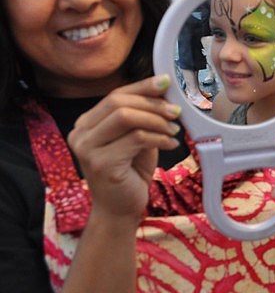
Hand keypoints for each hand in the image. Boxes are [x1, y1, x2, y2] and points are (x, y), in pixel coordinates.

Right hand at [67, 75, 182, 224]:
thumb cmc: (130, 173)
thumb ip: (143, 117)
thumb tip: (164, 91)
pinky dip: (159, 138)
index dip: (142, 86)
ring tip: (175, 130)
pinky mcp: (101, 163)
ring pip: (126, 118)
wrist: (120, 210)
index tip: (166, 82)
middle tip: (176, 111)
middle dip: (153, 104)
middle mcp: (80, 133)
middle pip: (118, 103)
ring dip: (157, 121)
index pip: (115, 95)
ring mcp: (87, 149)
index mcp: (87, 124)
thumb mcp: (137, 138)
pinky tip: (171, 144)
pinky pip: (136, 139)